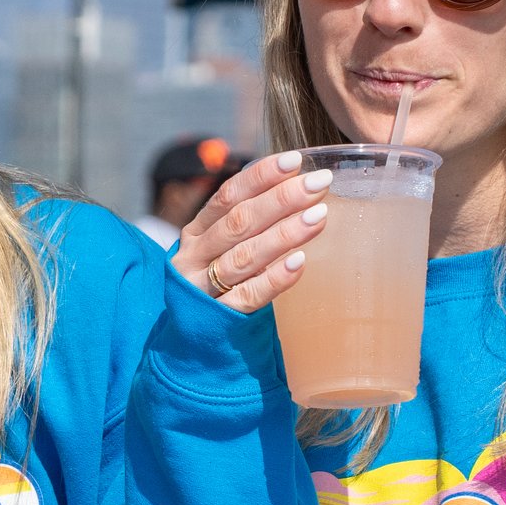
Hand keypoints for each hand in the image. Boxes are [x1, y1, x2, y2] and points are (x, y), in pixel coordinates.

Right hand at [174, 152, 333, 313]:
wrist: (186, 344)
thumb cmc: (215, 286)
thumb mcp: (219, 250)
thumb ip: (247, 225)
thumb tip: (299, 186)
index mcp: (196, 233)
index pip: (228, 196)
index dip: (260, 176)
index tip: (294, 160)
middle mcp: (195, 257)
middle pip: (239, 222)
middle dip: (281, 199)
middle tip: (319, 183)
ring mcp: (203, 288)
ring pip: (245, 256)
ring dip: (284, 234)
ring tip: (319, 216)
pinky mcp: (218, 319)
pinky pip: (248, 296)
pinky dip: (274, 278)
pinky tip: (300, 262)